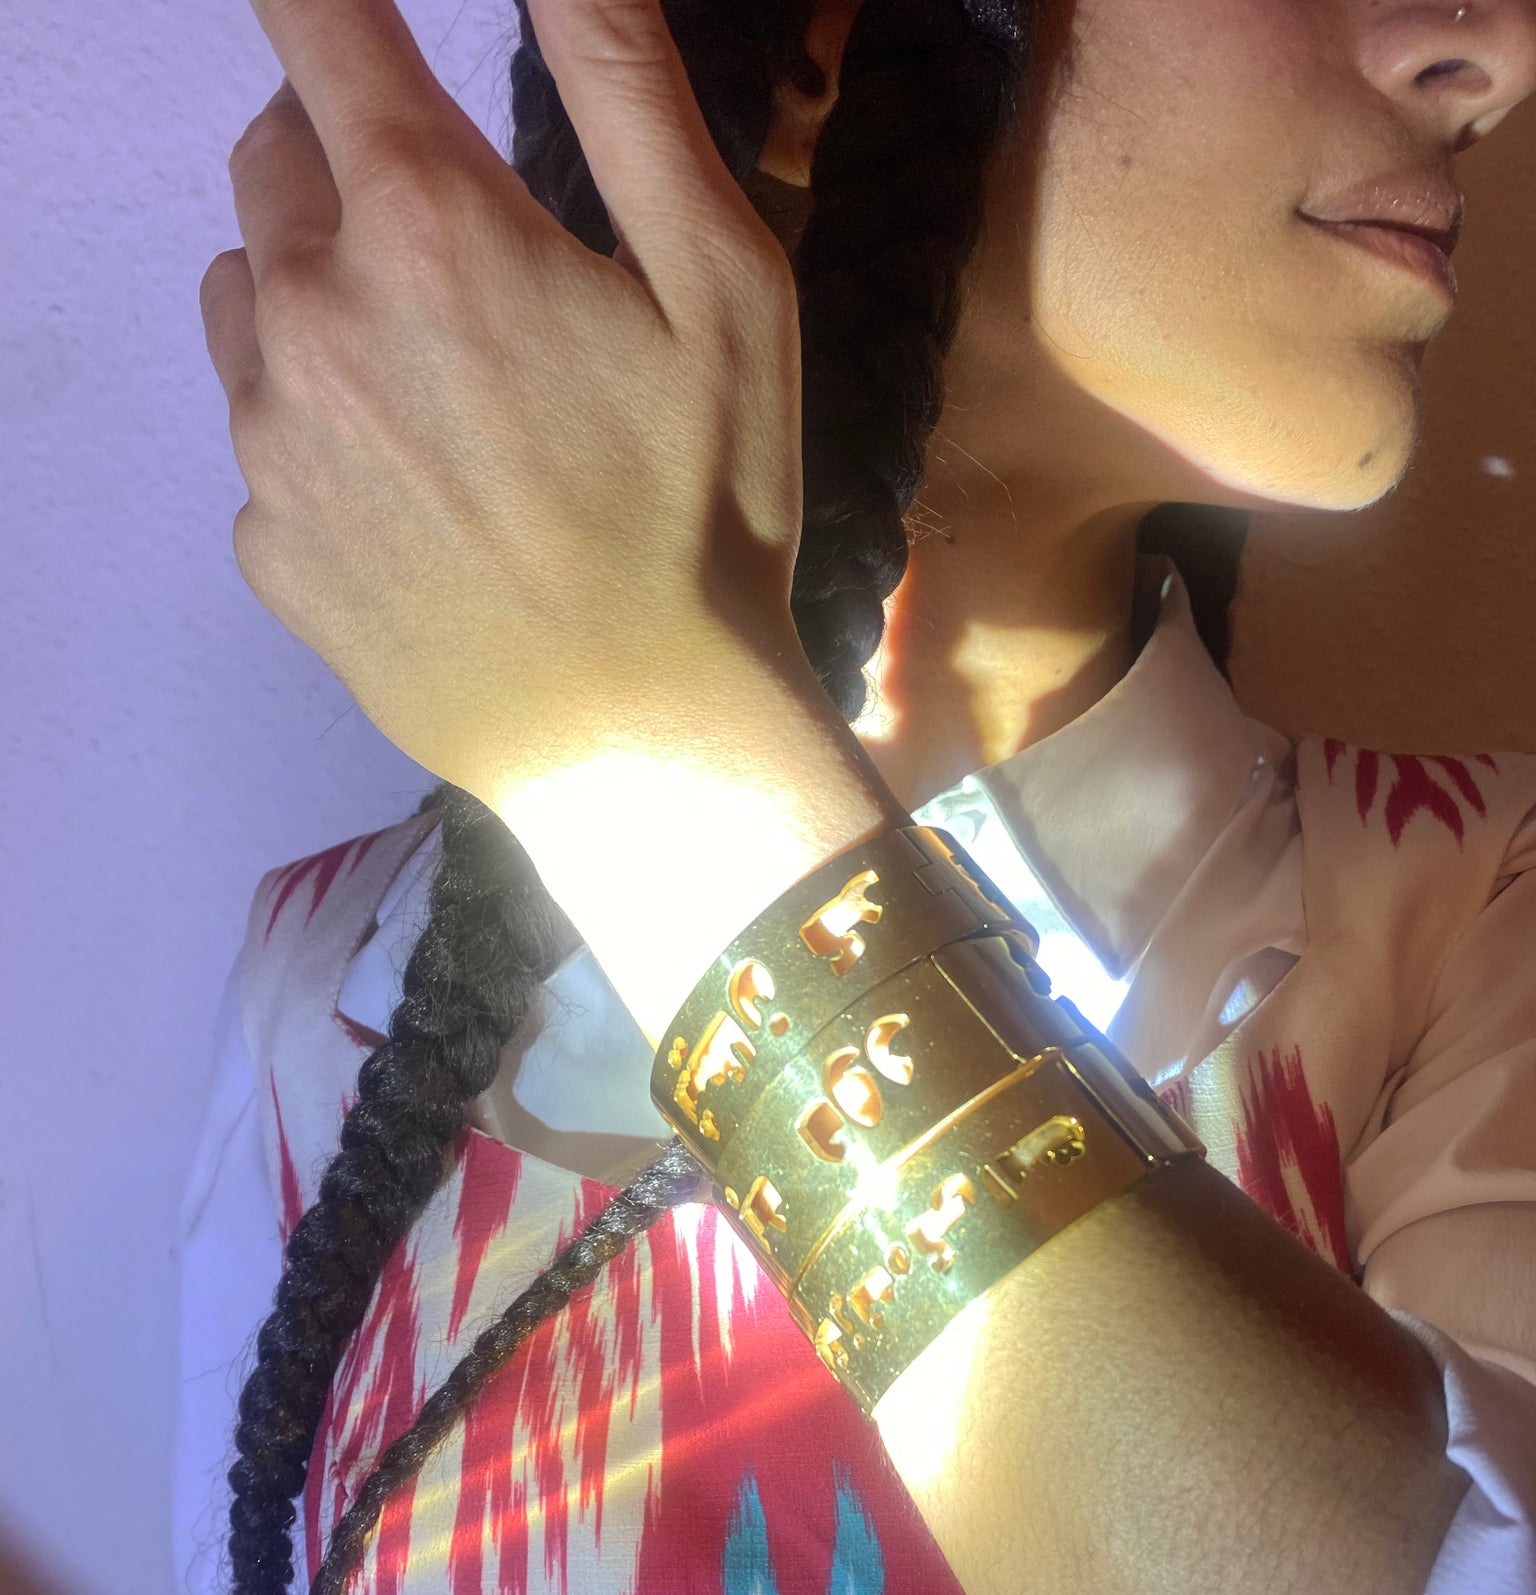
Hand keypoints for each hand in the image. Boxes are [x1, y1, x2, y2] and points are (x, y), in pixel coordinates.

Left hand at [200, 0, 812, 809]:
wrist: (638, 738)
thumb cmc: (704, 510)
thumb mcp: (722, 283)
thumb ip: (626, 87)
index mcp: (427, 222)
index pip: (317, 27)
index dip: (326, 2)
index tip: (348, 19)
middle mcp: (311, 313)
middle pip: (272, 159)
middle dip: (345, 160)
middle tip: (459, 248)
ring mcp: (272, 440)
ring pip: (248, 297)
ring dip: (315, 292)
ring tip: (436, 381)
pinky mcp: (266, 547)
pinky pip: (261, 439)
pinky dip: (317, 432)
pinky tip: (419, 498)